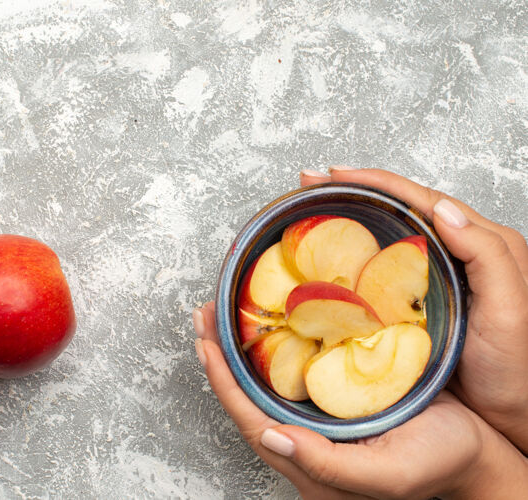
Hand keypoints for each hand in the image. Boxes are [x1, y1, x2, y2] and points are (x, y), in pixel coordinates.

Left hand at [193, 302, 527, 498]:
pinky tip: (267, 324)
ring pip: (264, 384)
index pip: (249, 419)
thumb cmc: (438, 463)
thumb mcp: (386, 473)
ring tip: (221, 315)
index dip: (223, 381)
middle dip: (220, 357)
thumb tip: (270, 438)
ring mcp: (317, 419)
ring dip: (239, 348)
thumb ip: (327, 464)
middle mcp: (305, 440)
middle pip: (247, 397)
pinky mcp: (333, 398)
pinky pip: (290, 373)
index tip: (205, 343)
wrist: (477, 451)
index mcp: (309, 463)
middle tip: (204, 317)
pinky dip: (271, 347)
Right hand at [300, 167, 527, 452]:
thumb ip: (486, 255)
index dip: (376, 183)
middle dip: (355, 189)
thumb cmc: (514, 369)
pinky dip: (357, 250)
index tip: (336, 174)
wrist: (509, 417)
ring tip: (315, 205)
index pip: (420, 199)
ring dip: (352, 214)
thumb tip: (442, 208)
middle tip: (313, 181)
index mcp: (480, 244)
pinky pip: (384, 264)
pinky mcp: (418, 300)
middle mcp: (456, 252)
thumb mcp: (510, 310)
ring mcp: (434, 276)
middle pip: (400, 206)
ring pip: (390, 231)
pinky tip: (334, 253)